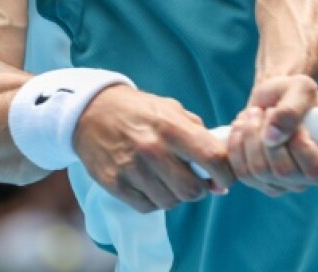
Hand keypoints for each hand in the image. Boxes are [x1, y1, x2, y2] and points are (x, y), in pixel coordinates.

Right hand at [74, 85, 235, 212]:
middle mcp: (152, 149)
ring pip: (170, 202)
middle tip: (193, 180)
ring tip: (169, 180)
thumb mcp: (173, 111)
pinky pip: (147, 207)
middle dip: (199, 189)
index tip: (224, 177)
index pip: (213, 159)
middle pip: (192, 190)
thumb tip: (221, 179)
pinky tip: (151, 185)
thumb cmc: (140, 111)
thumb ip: (200, 138)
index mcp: (172, 127)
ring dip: (176, 196)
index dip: (226, 174)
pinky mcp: (115, 184)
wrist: (91, 111)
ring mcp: (132, 169)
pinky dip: (154, 201)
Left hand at [228, 75, 317, 196]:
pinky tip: (242, 128)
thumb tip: (272, 137)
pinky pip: (243, 173)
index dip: (295, 142)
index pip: (315, 168)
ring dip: (249, 137)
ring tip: (253, 115)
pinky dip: (237, 146)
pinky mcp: (266, 184)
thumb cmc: (293, 93)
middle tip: (265, 111)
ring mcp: (291, 184)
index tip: (285, 114)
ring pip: (259, 172)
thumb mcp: (299, 87)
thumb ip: (291, 109)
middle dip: (265, 135)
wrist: (274, 100)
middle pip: (283, 171)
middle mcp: (317, 177)